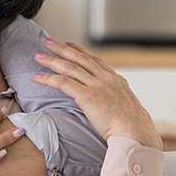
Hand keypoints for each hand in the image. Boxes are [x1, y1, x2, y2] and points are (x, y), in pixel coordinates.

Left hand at [33, 39, 162, 150]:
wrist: (136, 133)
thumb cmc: (133, 128)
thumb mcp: (128, 108)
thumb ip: (116, 101)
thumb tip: (110, 105)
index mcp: (116, 81)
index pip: (95, 60)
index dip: (80, 51)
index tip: (69, 43)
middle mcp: (106, 79)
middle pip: (80, 58)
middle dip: (62, 49)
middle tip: (48, 42)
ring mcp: (97, 86)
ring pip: (69, 67)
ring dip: (51, 61)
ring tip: (38, 56)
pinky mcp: (87, 95)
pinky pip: (63, 83)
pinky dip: (48, 78)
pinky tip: (38, 77)